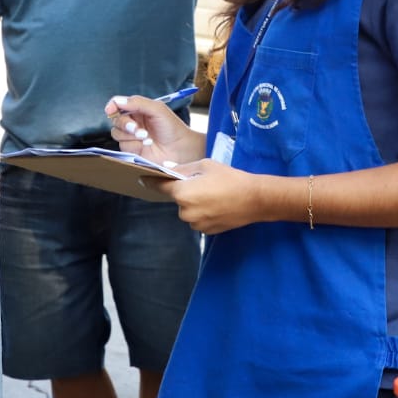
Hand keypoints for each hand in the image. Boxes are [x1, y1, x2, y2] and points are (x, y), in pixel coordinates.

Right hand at [105, 95, 203, 165]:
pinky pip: (122, 146)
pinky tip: (146, 145)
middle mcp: (133, 122)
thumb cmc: (172, 128)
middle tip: (137, 128)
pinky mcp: (132, 150)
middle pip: (115, 120)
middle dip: (125, 124)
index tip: (110, 110)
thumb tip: (117, 101)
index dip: (112, 106)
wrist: (180, 149)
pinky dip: (134, 145)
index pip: (119, 104)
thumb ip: (136, 103)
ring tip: (147, 138)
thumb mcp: (157, 109)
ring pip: (117, 133)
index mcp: (138, 109)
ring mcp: (132, 137)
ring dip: (131, 136)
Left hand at [142, 159, 264, 234]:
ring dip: (195, 203)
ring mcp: (195, 224)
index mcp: (182, 193)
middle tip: (203, 184)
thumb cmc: (229, 178)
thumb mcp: (205, 166)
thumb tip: (170, 171)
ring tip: (214, 195)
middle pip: (178, 199)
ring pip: (188, 210)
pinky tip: (218, 205)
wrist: (254, 199)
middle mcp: (185, 211)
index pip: (160, 187)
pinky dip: (203, 213)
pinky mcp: (206, 232)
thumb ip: (184, 170)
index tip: (143, 179)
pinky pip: (198, 219)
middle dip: (185, 192)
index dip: (152, 182)